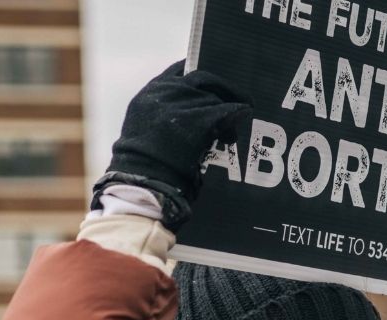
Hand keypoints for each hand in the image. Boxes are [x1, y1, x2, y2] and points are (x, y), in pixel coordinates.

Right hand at [97, 60, 252, 228]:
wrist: (142, 182)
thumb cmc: (144, 163)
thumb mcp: (145, 128)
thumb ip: (165, 111)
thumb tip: (191, 107)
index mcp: (150, 93)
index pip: (180, 70)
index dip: (200, 75)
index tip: (213, 83)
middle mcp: (164, 92)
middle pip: (203, 79)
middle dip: (222, 89)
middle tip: (238, 98)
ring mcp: (180, 104)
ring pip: (214, 97)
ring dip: (229, 108)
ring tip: (233, 128)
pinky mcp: (197, 119)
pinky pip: (226, 110)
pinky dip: (237, 113)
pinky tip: (244, 116)